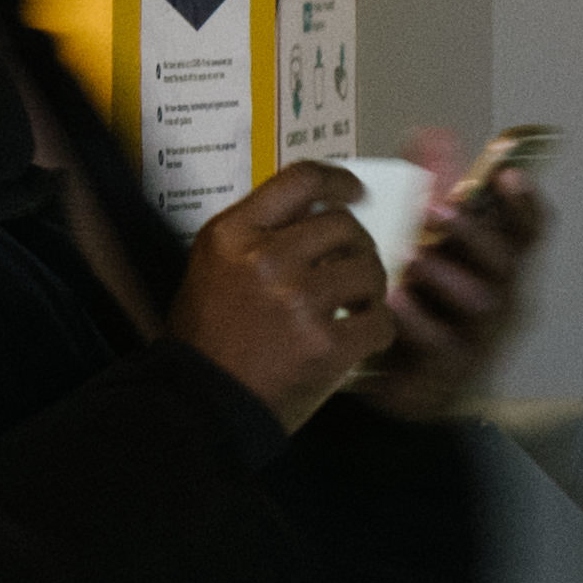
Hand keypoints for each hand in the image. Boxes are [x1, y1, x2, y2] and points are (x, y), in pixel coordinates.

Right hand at [177, 163, 392, 430]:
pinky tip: (358, 338)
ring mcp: (298, 301)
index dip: (338, 181)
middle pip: (343, 225)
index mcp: (232, 234)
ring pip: (369, 270)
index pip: (300, 179)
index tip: (354, 192)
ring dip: (370, 288)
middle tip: (353, 266)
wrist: (203, 403)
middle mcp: (265, 258)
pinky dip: (376, 330)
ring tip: (354, 305)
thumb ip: (258, 235)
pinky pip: (379, 320)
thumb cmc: (207, 337)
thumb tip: (318, 212)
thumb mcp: (213, 267)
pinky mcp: (325, 342)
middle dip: (357, 245)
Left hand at [364, 130, 546, 422]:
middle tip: (439, 210)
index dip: (525, 202)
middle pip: (506, 262)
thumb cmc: (416, 300)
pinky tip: (393, 299)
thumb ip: (429, 186)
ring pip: (481, 302)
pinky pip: (441, 344)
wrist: (389, 374)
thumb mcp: (421, 237)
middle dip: (475, 232)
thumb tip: (433, 133)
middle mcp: (497, 294)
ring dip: (447, 274)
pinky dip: (418, 321)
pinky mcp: (449, 367)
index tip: (509, 174)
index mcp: (494, 261)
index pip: (527, 230)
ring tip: (414, 256)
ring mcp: (478, 333)